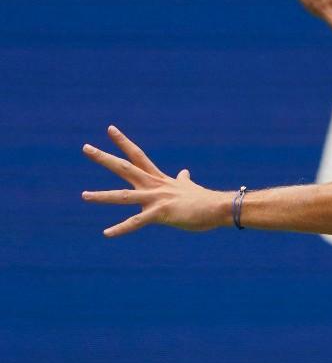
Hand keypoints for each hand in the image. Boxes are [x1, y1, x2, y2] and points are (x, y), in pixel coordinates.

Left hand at [81, 126, 229, 236]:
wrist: (218, 207)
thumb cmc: (204, 200)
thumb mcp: (189, 187)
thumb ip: (182, 180)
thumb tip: (184, 172)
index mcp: (159, 179)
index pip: (137, 155)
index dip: (123, 142)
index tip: (110, 129)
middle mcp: (154, 185)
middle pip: (125, 167)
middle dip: (104, 158)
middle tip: (85, 147)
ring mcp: (156, 199)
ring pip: (124, 196)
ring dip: (102, 196)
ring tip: (83, 195)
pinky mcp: (160, 214)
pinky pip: (136, 222)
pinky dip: (121, 228)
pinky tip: (106, 233)